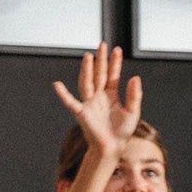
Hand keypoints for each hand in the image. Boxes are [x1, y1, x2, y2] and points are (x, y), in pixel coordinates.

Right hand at [53, 43, 142, 163]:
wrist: (113, 147)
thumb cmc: (122, 131)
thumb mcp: (133, 111)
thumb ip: (134, 95)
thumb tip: (135, 77)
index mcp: (111, 95)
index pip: (112, 75)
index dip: (114, 63)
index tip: (117, 49)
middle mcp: (99, 96)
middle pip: (99, 74)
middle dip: (101, 60)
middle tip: (102, 44)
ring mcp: (90, 103)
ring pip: (87, 83)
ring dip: (87, 70)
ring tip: (88, 56)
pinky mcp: (82, 113)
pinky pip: (71, 102)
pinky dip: (63, 94)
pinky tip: (57, 84)